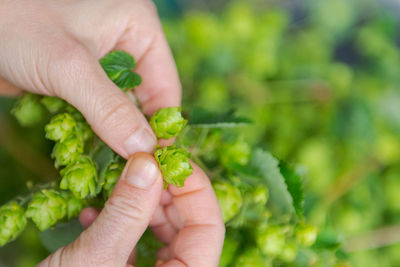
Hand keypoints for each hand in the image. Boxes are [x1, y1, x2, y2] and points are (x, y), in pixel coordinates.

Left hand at [0, 0, 180, 156]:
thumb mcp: (69, 66)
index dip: (161, 126)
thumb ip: (109, 109)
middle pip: (142, 100)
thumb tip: (144, 149)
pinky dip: (89, 130)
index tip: (154, 160)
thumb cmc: (16, 21)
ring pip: (117, 109)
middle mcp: (124, 44)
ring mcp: (99, 62)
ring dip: (109, 135)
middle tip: (130, 169)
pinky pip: (94, 110)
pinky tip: (85, 151)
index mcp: (137, 27)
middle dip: (133, 133)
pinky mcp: (76, 77)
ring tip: (107, 166)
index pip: (165, 86)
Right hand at [38, 153, 224, 266]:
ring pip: (161, 234)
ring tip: (118, 187)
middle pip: (186, 227)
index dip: (195, 188)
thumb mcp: (95, 259)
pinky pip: (134, 246)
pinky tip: (91, 214)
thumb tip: (148, 163)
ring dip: (140, 206)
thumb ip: (126, 212)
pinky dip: (118, 226)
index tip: (173, 158)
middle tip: (142, 165)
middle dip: (164, 192)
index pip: (210, 227)